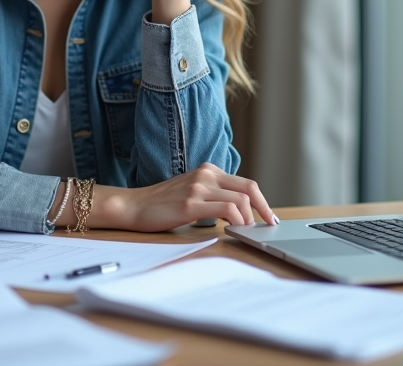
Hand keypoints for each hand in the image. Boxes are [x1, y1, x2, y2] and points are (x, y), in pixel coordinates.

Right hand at [90, 163, 276, 232]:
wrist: (134, 206)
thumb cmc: (162, 204)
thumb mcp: (191, 192)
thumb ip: (212, 195)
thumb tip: (239, 212)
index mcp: (208, 171)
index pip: (245, 183)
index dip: (262, 201)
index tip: (269, 217)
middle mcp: (205, 175)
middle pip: (249, 188)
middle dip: (264, 209)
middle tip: (269, 226)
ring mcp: (198, 188)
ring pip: (240, 200)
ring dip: (249, 219)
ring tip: (247, 232)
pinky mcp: (190, 203)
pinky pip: (226, 210)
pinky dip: (237, 221)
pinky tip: (234, 230)